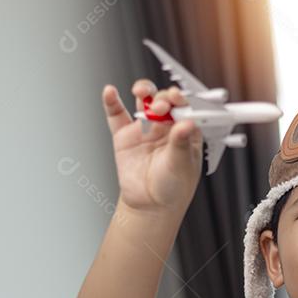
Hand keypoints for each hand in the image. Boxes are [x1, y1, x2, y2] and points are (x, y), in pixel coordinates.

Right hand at [102, 80, 202, 213]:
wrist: (149, 206)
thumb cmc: (173, 187)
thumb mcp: (181, 165)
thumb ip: (182, 143)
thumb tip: (188, 124)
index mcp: (185, 130)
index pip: (185, 107)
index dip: (181, 99)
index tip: (177, 97)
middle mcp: (166, 125)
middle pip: (164, 100)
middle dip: (162, 98)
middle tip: (160, 107)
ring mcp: (145, 128)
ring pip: (143, 101)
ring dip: (143, 91)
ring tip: (142, 92)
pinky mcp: (125, 135)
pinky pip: (117, 115)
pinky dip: (112, 102)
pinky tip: (110, 92)